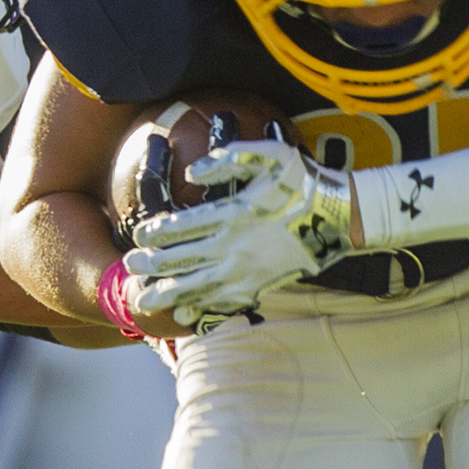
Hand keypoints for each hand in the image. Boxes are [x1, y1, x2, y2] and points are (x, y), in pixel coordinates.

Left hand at [127, 139, 351, 321]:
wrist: (340, 218)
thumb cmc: (304, 181)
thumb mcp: (271, 154)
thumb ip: (230, 157)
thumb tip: (193, 170)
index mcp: (232, 214)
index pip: (182, 227)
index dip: (156, 233)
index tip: (139, 235)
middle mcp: (234, 247)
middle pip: (181, 261)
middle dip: (151, 265)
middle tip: (129, 266)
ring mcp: (246, 272)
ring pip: (196, 288)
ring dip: (166, 294)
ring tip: (142, 299)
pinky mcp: (259, 287)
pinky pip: (222, 303)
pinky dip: (198, 309)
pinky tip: (181, 315)